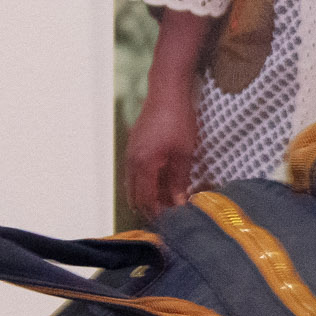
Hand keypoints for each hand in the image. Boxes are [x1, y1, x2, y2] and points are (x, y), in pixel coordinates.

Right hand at [125, 82, 199, 214]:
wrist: (166, 93)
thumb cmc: (178, 121)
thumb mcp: (184, 153)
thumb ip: (180, 180)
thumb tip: (179, 202)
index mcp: (144, 164)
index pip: (146, 198)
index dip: (157, 213)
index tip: (170, 222)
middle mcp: (132, 161)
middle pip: (136, 195)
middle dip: (150, 208)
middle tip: (167, 218)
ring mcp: (131, 153)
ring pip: (133, 184)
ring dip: (147, 196)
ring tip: (165, 205)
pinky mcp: (134, 147)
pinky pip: (135, 172)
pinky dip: (145, 183)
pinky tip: (160, 185)